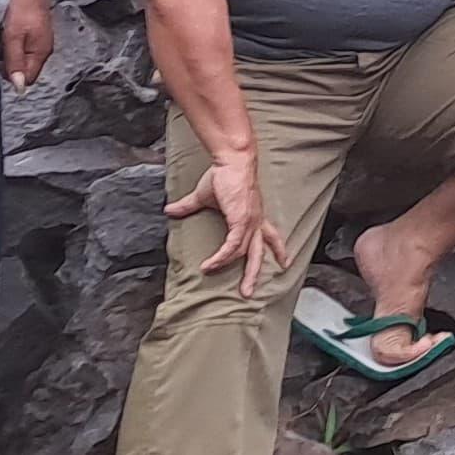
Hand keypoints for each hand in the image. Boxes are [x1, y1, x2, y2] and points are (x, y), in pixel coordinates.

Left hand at [0, 0, 56, 89]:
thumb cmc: (22, 8)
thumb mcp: (13, 38)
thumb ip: (15, 63)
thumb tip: (19, 86)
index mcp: (42, 52)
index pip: (28, 78)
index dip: (12, 75)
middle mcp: (44, 48)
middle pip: (25, 68)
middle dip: (9, 63)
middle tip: (0, 47)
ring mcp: (41, 39)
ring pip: (22, 56)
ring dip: (9, 51)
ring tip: (3, 35)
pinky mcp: (36, 31)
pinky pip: (22, 45)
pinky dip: (13, 41)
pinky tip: (8, 29)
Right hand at [166, 145, 287, 290]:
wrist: (231, 161)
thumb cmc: (223, 175)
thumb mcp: (204, 196)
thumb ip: (188, 206)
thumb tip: (170, 210)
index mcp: (254, 216)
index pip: (271, 236)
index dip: (278, 249)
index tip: (285, 262)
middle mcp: (256, 221)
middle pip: (260, 252)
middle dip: (255, 273)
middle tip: (249, 292)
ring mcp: (250, 222)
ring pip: (245, 254)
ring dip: (234, 270)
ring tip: (220, 281)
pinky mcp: (241, 221)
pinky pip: (232, 247)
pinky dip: (222, 258)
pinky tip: (210, 265)